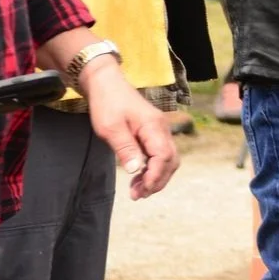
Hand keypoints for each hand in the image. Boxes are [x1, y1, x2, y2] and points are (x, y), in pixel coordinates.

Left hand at [80, 59, 178, 197]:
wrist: (107, 84)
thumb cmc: (108, 103)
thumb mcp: (111, 128)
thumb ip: (125, 148)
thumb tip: (137, 170)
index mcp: (153, 126)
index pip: (164, 156)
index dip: (155, 176)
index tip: (141, 191)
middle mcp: (161, 128)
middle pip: (171, 159)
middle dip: (158, 180)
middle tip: (137, 195)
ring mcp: (159, 129)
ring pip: (169, 158)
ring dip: (157, 176)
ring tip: (136, 190)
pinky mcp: (152, 132)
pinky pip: (160, 153)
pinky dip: (153, 168)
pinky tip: (138, 175)